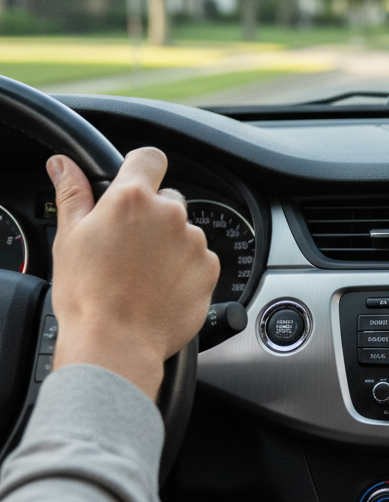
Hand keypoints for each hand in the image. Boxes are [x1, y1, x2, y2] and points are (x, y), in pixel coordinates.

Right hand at [47, 148, 219, 400]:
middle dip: (152, 217)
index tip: (136, 182)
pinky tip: (161, 288)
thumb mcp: (70, 237)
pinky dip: (185, 269)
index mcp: (133, 199)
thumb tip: (64, 165)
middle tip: (128, 247)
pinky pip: (199, 259)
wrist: (117, 342)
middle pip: (168, 200)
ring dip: (169, 245)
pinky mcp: (210, 269)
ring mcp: (194, 242)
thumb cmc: (89, 295)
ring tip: (143, 274)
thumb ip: (73, 193)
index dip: (142, 168)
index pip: (150, 158)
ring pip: (184, 232)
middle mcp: (170, 215)